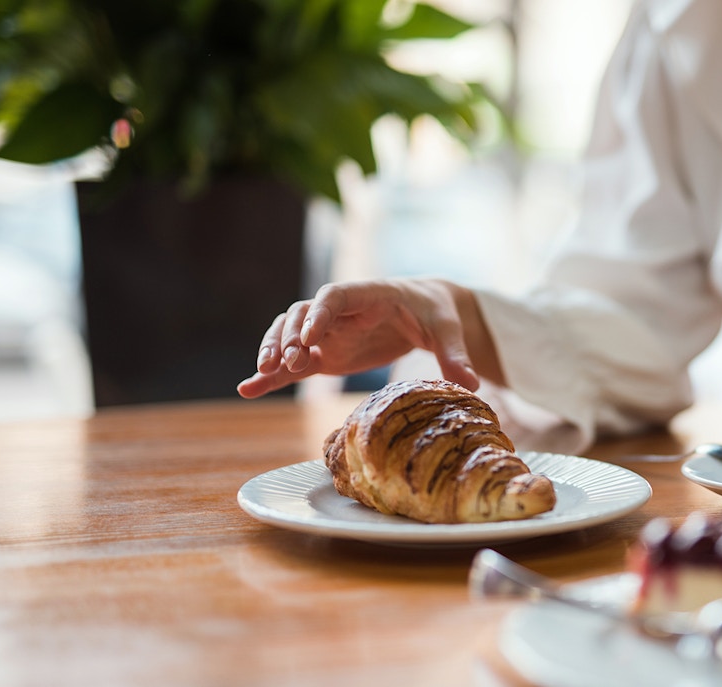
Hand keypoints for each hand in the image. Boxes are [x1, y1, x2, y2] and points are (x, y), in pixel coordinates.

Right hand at [236, 278, 498, 398]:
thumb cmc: (438, 313)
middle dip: (289, 335)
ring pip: (289, 335)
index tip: (310, 335)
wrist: (428, 312)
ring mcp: (328, 332)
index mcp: (369, 293)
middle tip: (286, 361)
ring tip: (265, 374)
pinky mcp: (325, 354)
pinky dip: (271, 375)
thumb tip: (472, 385)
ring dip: (274, 351)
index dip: (320, 313)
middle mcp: (340, 310)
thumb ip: (455, 355)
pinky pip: (293, 364)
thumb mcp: (448, 330)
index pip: (335, 295)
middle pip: (303, 315)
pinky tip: (248, 390)